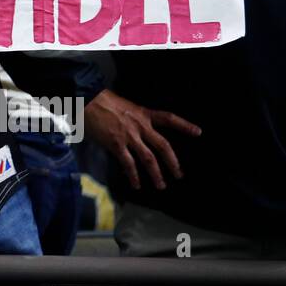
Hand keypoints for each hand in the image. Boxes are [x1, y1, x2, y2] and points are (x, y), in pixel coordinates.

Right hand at [85, 88, 201, 189]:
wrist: (87, 100)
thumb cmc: (102, 100)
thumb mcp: (125, 106)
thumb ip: (133, 119)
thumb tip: (136, 130)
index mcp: (143, 114)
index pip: (168, 118)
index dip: (184, 125)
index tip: (198, 132)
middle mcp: (140, 126)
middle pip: (163, 146)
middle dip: (173, 162)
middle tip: (179, 175)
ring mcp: (129, 136)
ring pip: (149, 158)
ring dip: (156, 174)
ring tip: (161, 185)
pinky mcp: (116, 144)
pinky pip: (129, 163)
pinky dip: (134, 175)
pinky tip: (136, 184)